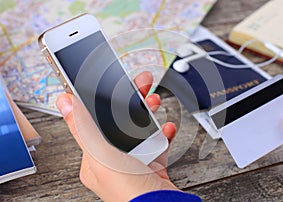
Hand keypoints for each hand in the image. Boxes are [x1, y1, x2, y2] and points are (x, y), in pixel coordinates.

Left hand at [56, 71, 178, 200]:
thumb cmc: (130, 192)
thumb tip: (64, 103)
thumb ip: (84, 128)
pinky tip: (167, 128)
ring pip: (140, 130)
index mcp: (94, 159)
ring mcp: (133, 162)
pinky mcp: (151, 165)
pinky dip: (163, 133)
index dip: (104, 101)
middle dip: (132, 102)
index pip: (96, 122)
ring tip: (154, 101)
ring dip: (149, 113)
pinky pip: (157, 143)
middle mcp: (113, 161)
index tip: (111, 84)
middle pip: (120, 122)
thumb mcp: (103, 156)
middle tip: (142, 85)